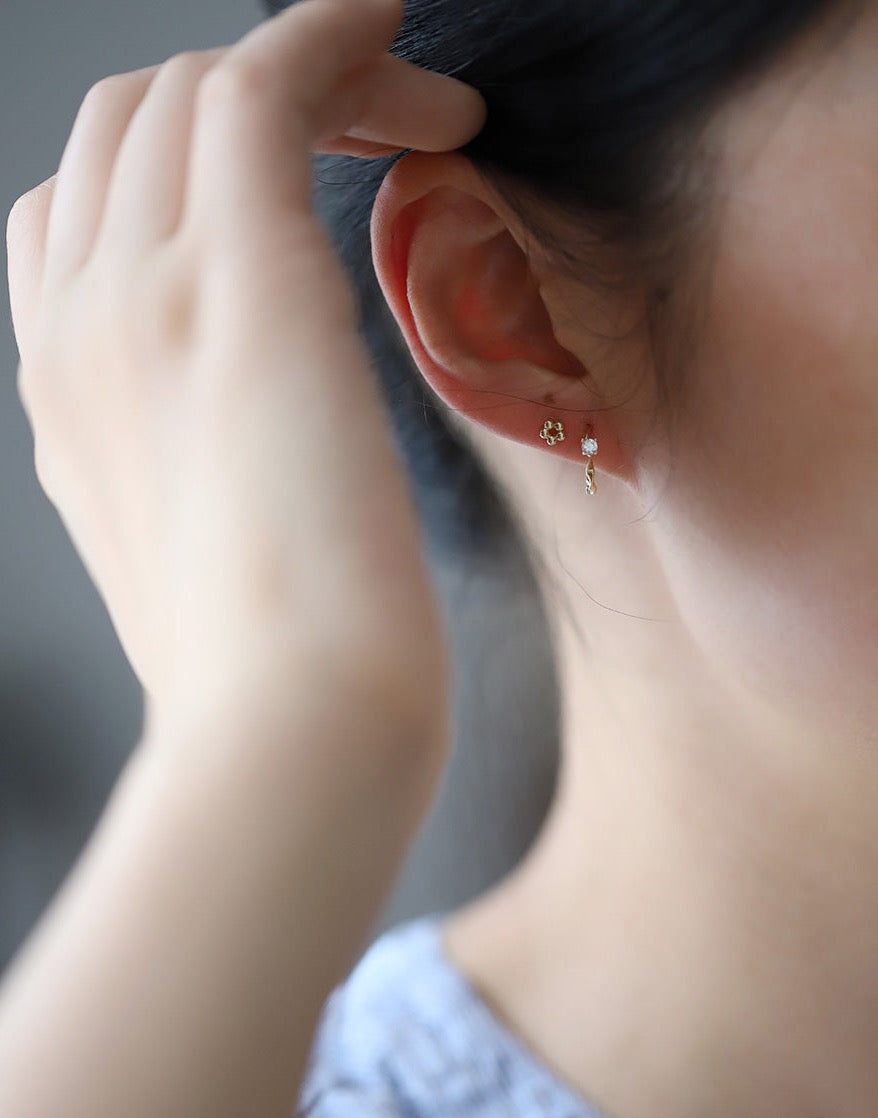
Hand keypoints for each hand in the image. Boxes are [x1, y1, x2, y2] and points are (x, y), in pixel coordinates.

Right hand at [6, 0, 485, 734]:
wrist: (285, 741)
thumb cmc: (274, 679)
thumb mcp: (201, 568)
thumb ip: (197, 479)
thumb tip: (254, 436)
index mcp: (72, 400)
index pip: (80, 216)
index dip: (180, 171)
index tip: (299, 185)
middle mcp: (78, 332)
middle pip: (123, 130)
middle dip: (247, 102)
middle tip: (385, 134)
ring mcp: (140, 302)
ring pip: (180, 92)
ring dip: (306, 67)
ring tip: (420, 101)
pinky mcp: (236, 288)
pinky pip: (258, 85)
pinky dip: (330, 34)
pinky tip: (398, 24)